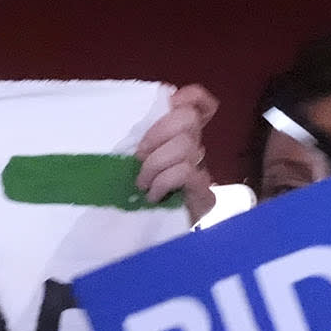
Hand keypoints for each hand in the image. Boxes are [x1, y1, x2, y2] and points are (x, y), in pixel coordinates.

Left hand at [137, 84, 217, 221]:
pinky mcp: (204, 192)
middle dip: (157, 133)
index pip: (196, 102)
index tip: (169, 106)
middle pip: (187, 117)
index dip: (188, 97)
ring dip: (155, 164)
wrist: (148, 234)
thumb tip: (127, 125)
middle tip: (138, 157)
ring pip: (184, 145)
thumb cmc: (135, 191)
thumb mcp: (130, 159)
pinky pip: (185, 172)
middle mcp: (193, 145)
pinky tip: (154, 196)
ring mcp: (201, 168)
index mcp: (176, 134)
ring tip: (142, 184)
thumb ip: (136, 139)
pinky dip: (163, 182)